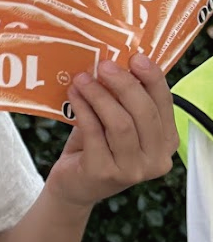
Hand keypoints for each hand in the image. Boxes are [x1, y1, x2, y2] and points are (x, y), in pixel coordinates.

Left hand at [46, 54, 177, 208]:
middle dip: (123, 84)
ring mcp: (132, 170)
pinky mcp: (104, 173)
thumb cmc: (97, 146)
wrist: (74, 184)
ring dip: (99, 95)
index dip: (152, 79)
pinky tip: (73, 95)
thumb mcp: (115, 121)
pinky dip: (83, 109)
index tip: (136, 57)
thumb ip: (123, 100)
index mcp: (166, 142)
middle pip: (144, 113)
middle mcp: (156, 159)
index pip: (165, 104)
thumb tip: (115, 62)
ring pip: (120, 123)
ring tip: (82, 79)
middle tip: (103, 65)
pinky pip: (94, 133)